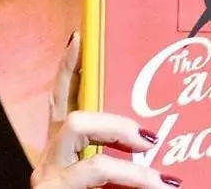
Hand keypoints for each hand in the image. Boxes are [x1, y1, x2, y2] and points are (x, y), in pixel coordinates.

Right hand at [30, 31, 182, 188]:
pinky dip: (134, 177)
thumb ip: (117, 161)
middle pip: (70, 112)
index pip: (62, 100)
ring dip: (121, 138)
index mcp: (61, 150)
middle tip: (150, 136)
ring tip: (157, 163)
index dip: (69, 68)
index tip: (79, 37)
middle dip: (112, 117)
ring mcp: (50, 175)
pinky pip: (98, 168)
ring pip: (78, 127)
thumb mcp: (102, 181)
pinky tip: (160, 185)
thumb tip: (157, 147)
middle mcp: (51, 158)